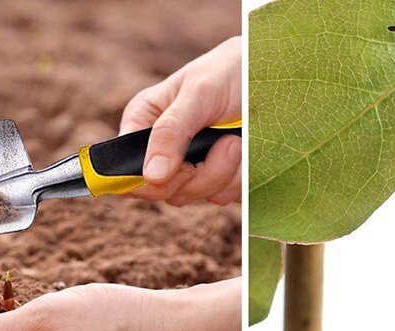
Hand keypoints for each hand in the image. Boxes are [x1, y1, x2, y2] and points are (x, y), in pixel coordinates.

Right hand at [120, 36, 240, 205]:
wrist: (270, 76)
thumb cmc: (230, 70)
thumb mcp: (199, 93)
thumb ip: (171, 131)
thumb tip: (150, 175)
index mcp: (144, 124)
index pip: (124, 170)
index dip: (145, 181)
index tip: (176, 170)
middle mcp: (162, 151)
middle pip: (163, 191)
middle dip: (197, 175)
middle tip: (227, 144)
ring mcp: (190, 168)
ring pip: (196, 196)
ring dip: (224, 174)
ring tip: (238, 141)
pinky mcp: (217, 181)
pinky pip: (223, 196)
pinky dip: (239, 179)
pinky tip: (246, 153)